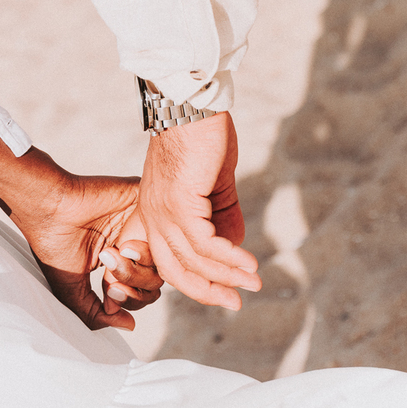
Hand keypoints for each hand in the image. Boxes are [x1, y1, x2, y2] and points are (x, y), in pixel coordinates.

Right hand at [13, 154, 163, 330]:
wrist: (50, 208)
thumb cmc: (54, 245)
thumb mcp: (73, 290)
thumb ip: (96, 313)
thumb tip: (130, 325)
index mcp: (119, 261)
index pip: (143, 292)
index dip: (131, 300)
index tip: (108, 294)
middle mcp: (133, 245)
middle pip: (156, 280)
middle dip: (135, 289)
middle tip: (111, 281)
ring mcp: (141, 226)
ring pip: (162, 260)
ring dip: (137, 269)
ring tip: (112, 258)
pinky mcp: (146, 206)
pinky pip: (163, 235)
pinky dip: (146, 249)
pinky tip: (124, 247)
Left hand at [137, 111, 260, 309]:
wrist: (192, 105)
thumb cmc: (202, 138)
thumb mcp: (214, 184)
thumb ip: (223, 217)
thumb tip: (235, 249)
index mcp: (156, 213)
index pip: (170, 261)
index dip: (195, 282)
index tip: (223, 293)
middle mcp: (154, 216)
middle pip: (174, 271)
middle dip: (207, 291)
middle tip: (235, 303)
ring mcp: (164, 210)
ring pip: (192, 259)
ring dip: (226, 276)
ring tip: (253, 284)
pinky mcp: (180, 201)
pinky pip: (204, 242)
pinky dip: (227, 257)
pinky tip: (247, 264)